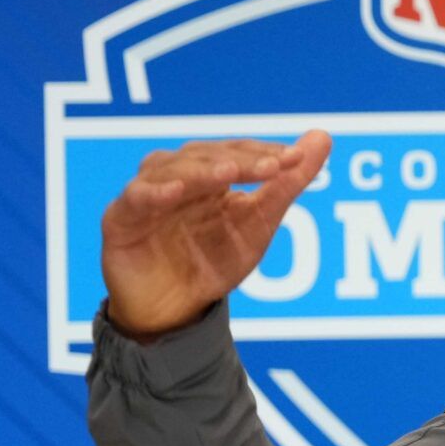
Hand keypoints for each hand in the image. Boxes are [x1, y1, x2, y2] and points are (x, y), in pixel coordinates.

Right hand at [100, 130, 333, 338]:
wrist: (177, 309)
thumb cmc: (215, 259)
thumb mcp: (260, 221)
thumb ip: (288, 181)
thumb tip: (323, 136)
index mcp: (209, 173)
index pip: (237, 151)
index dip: (264, 152)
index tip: (295, 158)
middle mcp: (176, 175)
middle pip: (205, 156)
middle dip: (240, 160)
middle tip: (271, 166)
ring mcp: (146, 195)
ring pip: (169, 169)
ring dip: (199, 170)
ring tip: (227, 173)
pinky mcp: (121, 219)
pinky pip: (134, 200)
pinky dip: (153, 192)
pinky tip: (174, 193)